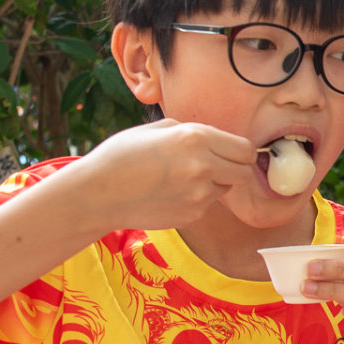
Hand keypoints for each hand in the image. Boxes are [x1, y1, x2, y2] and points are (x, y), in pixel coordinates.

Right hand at [67, 118, 257, 233]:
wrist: (99, 193)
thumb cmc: (122, 155)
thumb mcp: (158, 129)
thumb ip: (192, 132)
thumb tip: (216, 139)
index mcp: (196, 138)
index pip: (245, 149)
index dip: (239, 151)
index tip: (230, 153)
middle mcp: (203, 166)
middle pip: (244, 172)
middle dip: (234, 168)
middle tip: (214, 166)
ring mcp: (199, 194)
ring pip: (227, 188)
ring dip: (216, 183)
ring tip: (184, 178)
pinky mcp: (192, 214)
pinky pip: (208, 204)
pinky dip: (198, 198)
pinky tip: (172, 193)